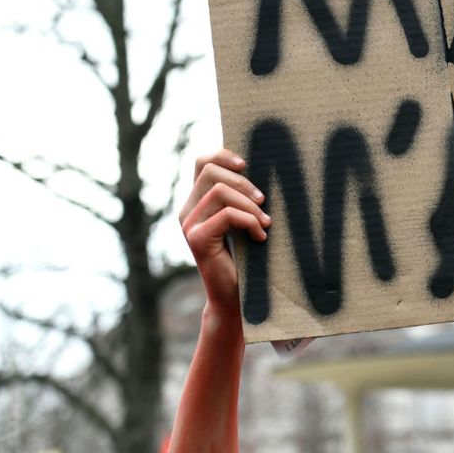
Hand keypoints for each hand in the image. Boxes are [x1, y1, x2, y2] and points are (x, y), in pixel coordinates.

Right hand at [179, 151, 269, 313]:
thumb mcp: (244, 221)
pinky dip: (250, 222)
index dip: (224, 156)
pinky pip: (226, 216)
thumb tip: (261, 168)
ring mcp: (189, 224)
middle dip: (244, 182)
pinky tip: (260, 237)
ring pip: (220, 192)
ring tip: (265, 223)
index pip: (202, 162)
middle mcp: (188, 210)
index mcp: (197, 201)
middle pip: (211, 171)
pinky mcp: (196, 239)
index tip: (248, 165)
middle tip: (264, 202)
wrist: (235, 296)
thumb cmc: (247, 258)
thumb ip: (242, 198)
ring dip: (251, 206)